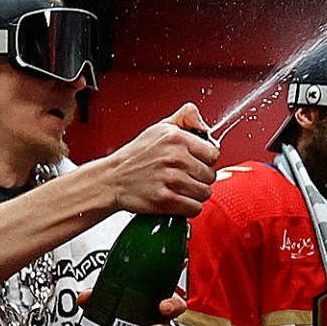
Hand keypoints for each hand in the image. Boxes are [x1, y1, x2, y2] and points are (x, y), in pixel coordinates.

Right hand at [103, 107, 217, 216]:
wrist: (113, 179)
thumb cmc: (135, 156)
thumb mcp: (159, 128)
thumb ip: (185, 118)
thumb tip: (204, 124)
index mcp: (176, 138)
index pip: (214, 153)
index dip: (206, 159)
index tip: (197, 162)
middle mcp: (175, 158)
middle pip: (210, 175)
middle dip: (200, 177)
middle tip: (185, 176)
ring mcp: (171, 180)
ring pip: (205, 193)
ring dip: (195, 194)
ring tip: (180, 188)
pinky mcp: (166, 200)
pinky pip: (195, 208)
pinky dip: (188, 207)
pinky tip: (178, 199)